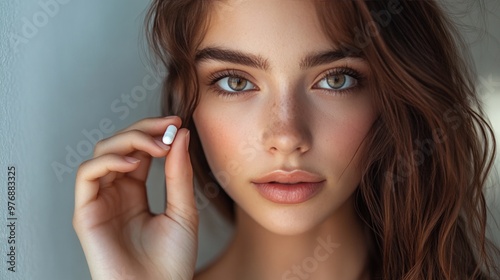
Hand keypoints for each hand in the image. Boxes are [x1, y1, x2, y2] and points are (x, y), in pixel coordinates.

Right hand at [73, 116, 197, 279]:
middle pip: (120, 146)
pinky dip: (107, 162)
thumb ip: (178, 173)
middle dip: (144, 130)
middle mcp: (116, 193)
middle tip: (168, 128)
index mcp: (136, 192)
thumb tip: (180, 135)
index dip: (155, 132)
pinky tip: (133, 164)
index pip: (139, 151)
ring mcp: (101, 201)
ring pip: (102, 153)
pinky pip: (87, 175)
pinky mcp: (86, 214)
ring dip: (128, 141)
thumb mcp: (183, 209)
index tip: (177, 123)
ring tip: (157, 145)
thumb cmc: (172, 261)